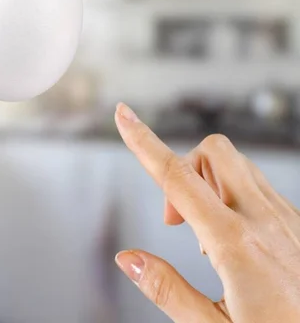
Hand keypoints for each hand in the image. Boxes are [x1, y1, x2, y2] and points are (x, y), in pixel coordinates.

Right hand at [114, 103, 299, 322]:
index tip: (124, 116)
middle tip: (178, 217)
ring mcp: (286, 218)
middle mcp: (263, 220)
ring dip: (210, 182)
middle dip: (185, 166)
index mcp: (235, 243)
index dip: (142, 141)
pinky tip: (239, 241)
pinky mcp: (299, 223)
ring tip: (209, 236)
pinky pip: (259, 186)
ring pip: (238, 165)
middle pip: (213, 151)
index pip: (176, 176)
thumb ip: (168, 290)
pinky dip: (235, 197)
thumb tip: (129, 259)